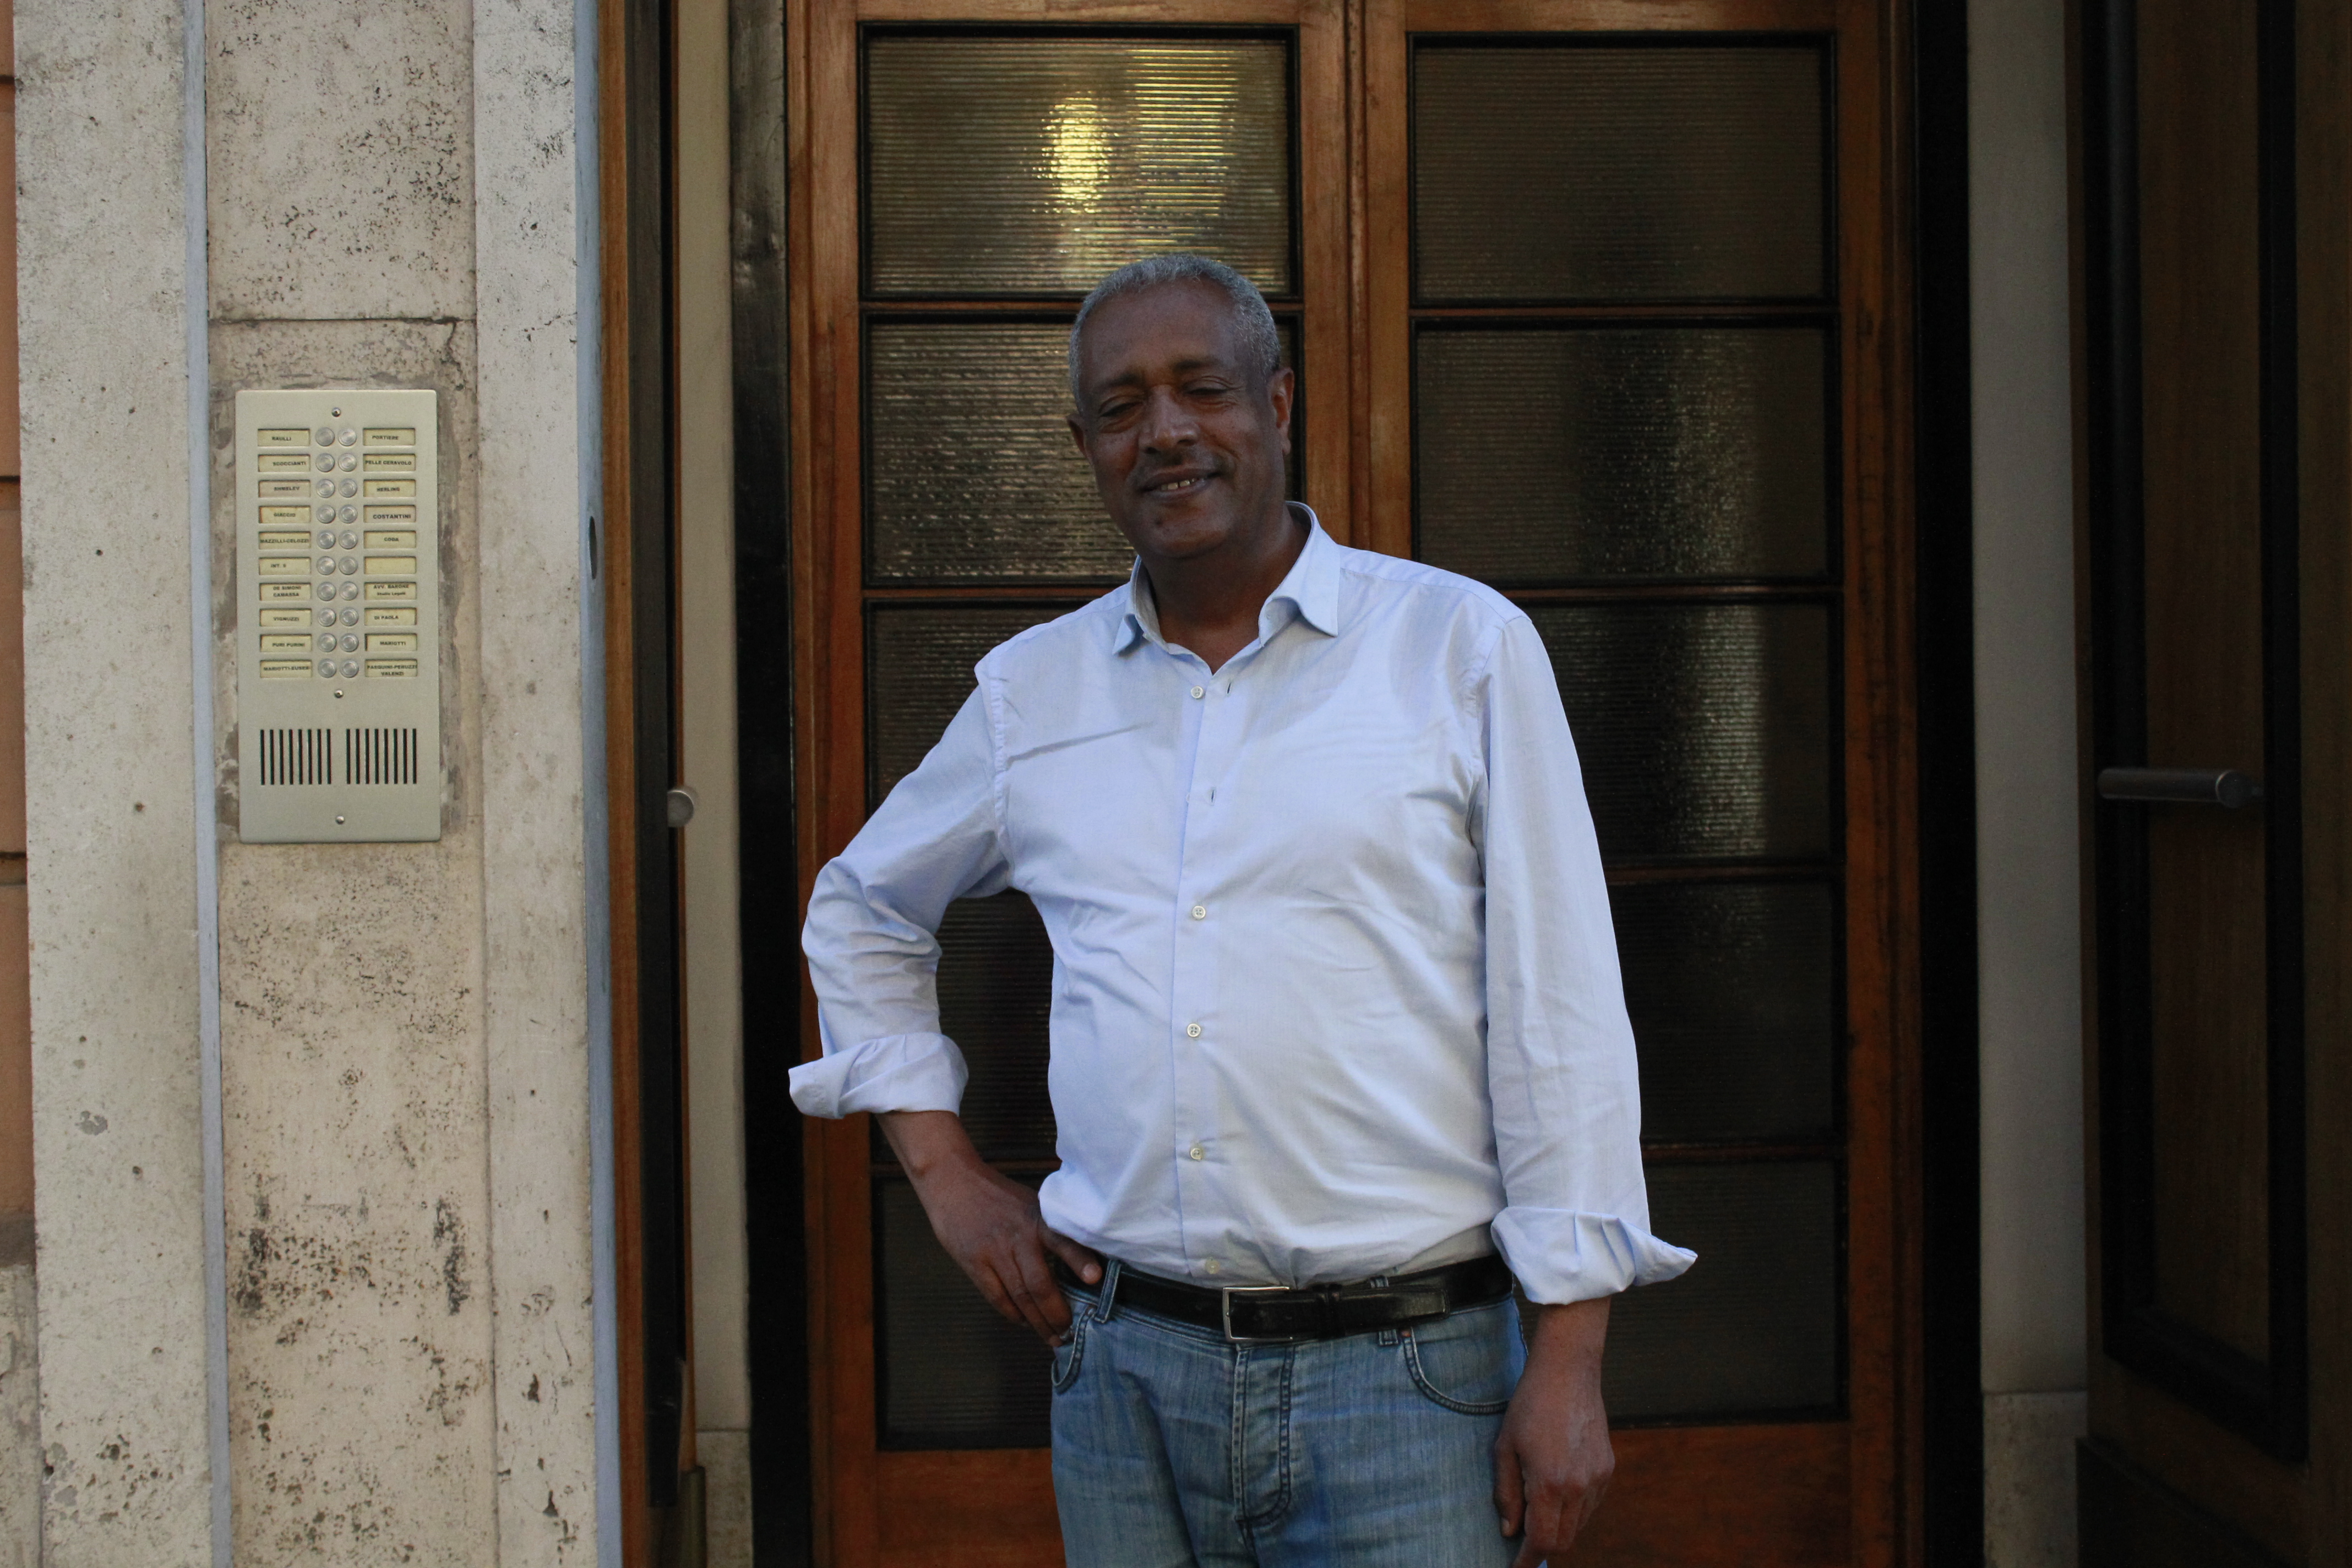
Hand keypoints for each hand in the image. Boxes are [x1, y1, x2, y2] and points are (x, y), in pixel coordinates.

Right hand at [878, 1110, 1103, 1344]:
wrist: (952, 1182)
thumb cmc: (998, 1195)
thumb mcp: (1030, 1202)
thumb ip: (1049, 1228)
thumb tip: (1079, 1258)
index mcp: (1036, 1219)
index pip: (1062, 1240)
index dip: (1079, 1260)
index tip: (1095, 1278)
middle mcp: (1017, 1237)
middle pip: (1039, 1283)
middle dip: (1056, 1312)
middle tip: (1070, 1332)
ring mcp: (994, 1252)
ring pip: (1019, 1296)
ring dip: (1037, 1321)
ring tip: (1052, 1338)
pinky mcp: (974, 1263)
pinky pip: (996, 1296)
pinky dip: (1012, 1313)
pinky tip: (1023, 1323)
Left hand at [1494, 1295, 1613, 1565]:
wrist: (1568, 1371)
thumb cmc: (1529, 1405)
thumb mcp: (1504, 1448)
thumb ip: (1506, 1494)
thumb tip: (1509, 1531)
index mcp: (1550, 1483)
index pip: (1542, 1541)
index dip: (1527, 1560)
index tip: (1515, 1567)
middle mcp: (1580, 1486)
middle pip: (1564, 1541)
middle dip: (1542, 1545)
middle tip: (1522, 1536)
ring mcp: (1598, 1478)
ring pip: (1579, 1525)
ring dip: (1559, 1526)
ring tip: (1537, 1505)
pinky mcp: (1608, 1468)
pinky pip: (1591, 1505)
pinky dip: (1574, 1509)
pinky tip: (1557, 1487)